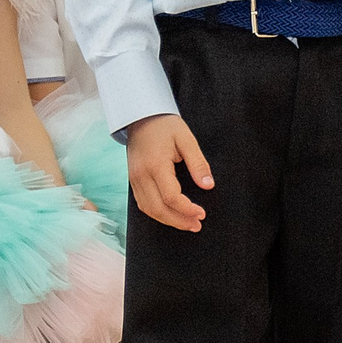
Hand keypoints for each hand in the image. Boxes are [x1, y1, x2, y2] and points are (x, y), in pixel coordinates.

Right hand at [125, 114, 210, 231]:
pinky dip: (157, 213)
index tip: (202, 213)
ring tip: (187, 224)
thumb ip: (198, 163)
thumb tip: (208, 185)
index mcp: (155, 165)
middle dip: (178, 221)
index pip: (171, 197)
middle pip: (158, 209)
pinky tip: (171, 215)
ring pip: (149, 209)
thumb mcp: (187, 139)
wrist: (140, 117)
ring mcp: (134, 179)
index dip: (187, 209)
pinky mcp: (133, 180)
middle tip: (196, 225)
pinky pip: (143, 203)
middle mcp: (141, 175)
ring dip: (168, 220)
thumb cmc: (165, 125)